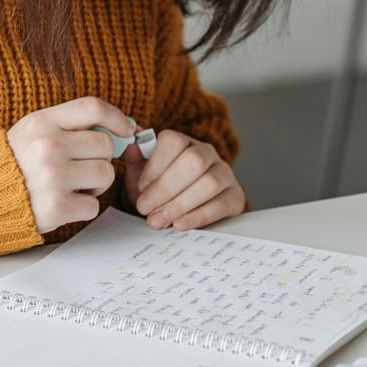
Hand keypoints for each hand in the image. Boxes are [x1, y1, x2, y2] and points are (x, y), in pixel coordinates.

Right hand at [6, 97, 131, 232]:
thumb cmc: (14, 163)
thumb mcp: (33, 131)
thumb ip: (69, 126)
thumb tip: (121, 129)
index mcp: (43, 122)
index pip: (92, 107)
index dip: (117, 117)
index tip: (126, 129)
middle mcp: (48, 146)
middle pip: (105, 145)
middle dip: (100, 158)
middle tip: (81, 167)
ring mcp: (53, 177)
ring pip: (105, 174)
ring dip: (95, 184)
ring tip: (72, 186)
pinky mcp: (57, 206)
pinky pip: (94, 205)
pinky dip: (83, 207)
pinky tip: (64, 203)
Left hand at [130, 130, 244, 231]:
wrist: (187, 209)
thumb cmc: (162, 189)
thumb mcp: (144, 175)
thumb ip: (136, 161)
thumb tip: (131, 146)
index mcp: (184, 142)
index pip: (173, 141)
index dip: (154, 166)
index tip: (140, 187)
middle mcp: (208, 153)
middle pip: (193, 162)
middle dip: (165, 188)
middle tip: (144, 209)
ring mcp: (225, 173)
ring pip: (209, 183)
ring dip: (179, 204)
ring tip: (157, 221)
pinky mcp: (235, 197)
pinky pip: (221, 205)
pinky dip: (198, 216)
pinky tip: (179, 225)